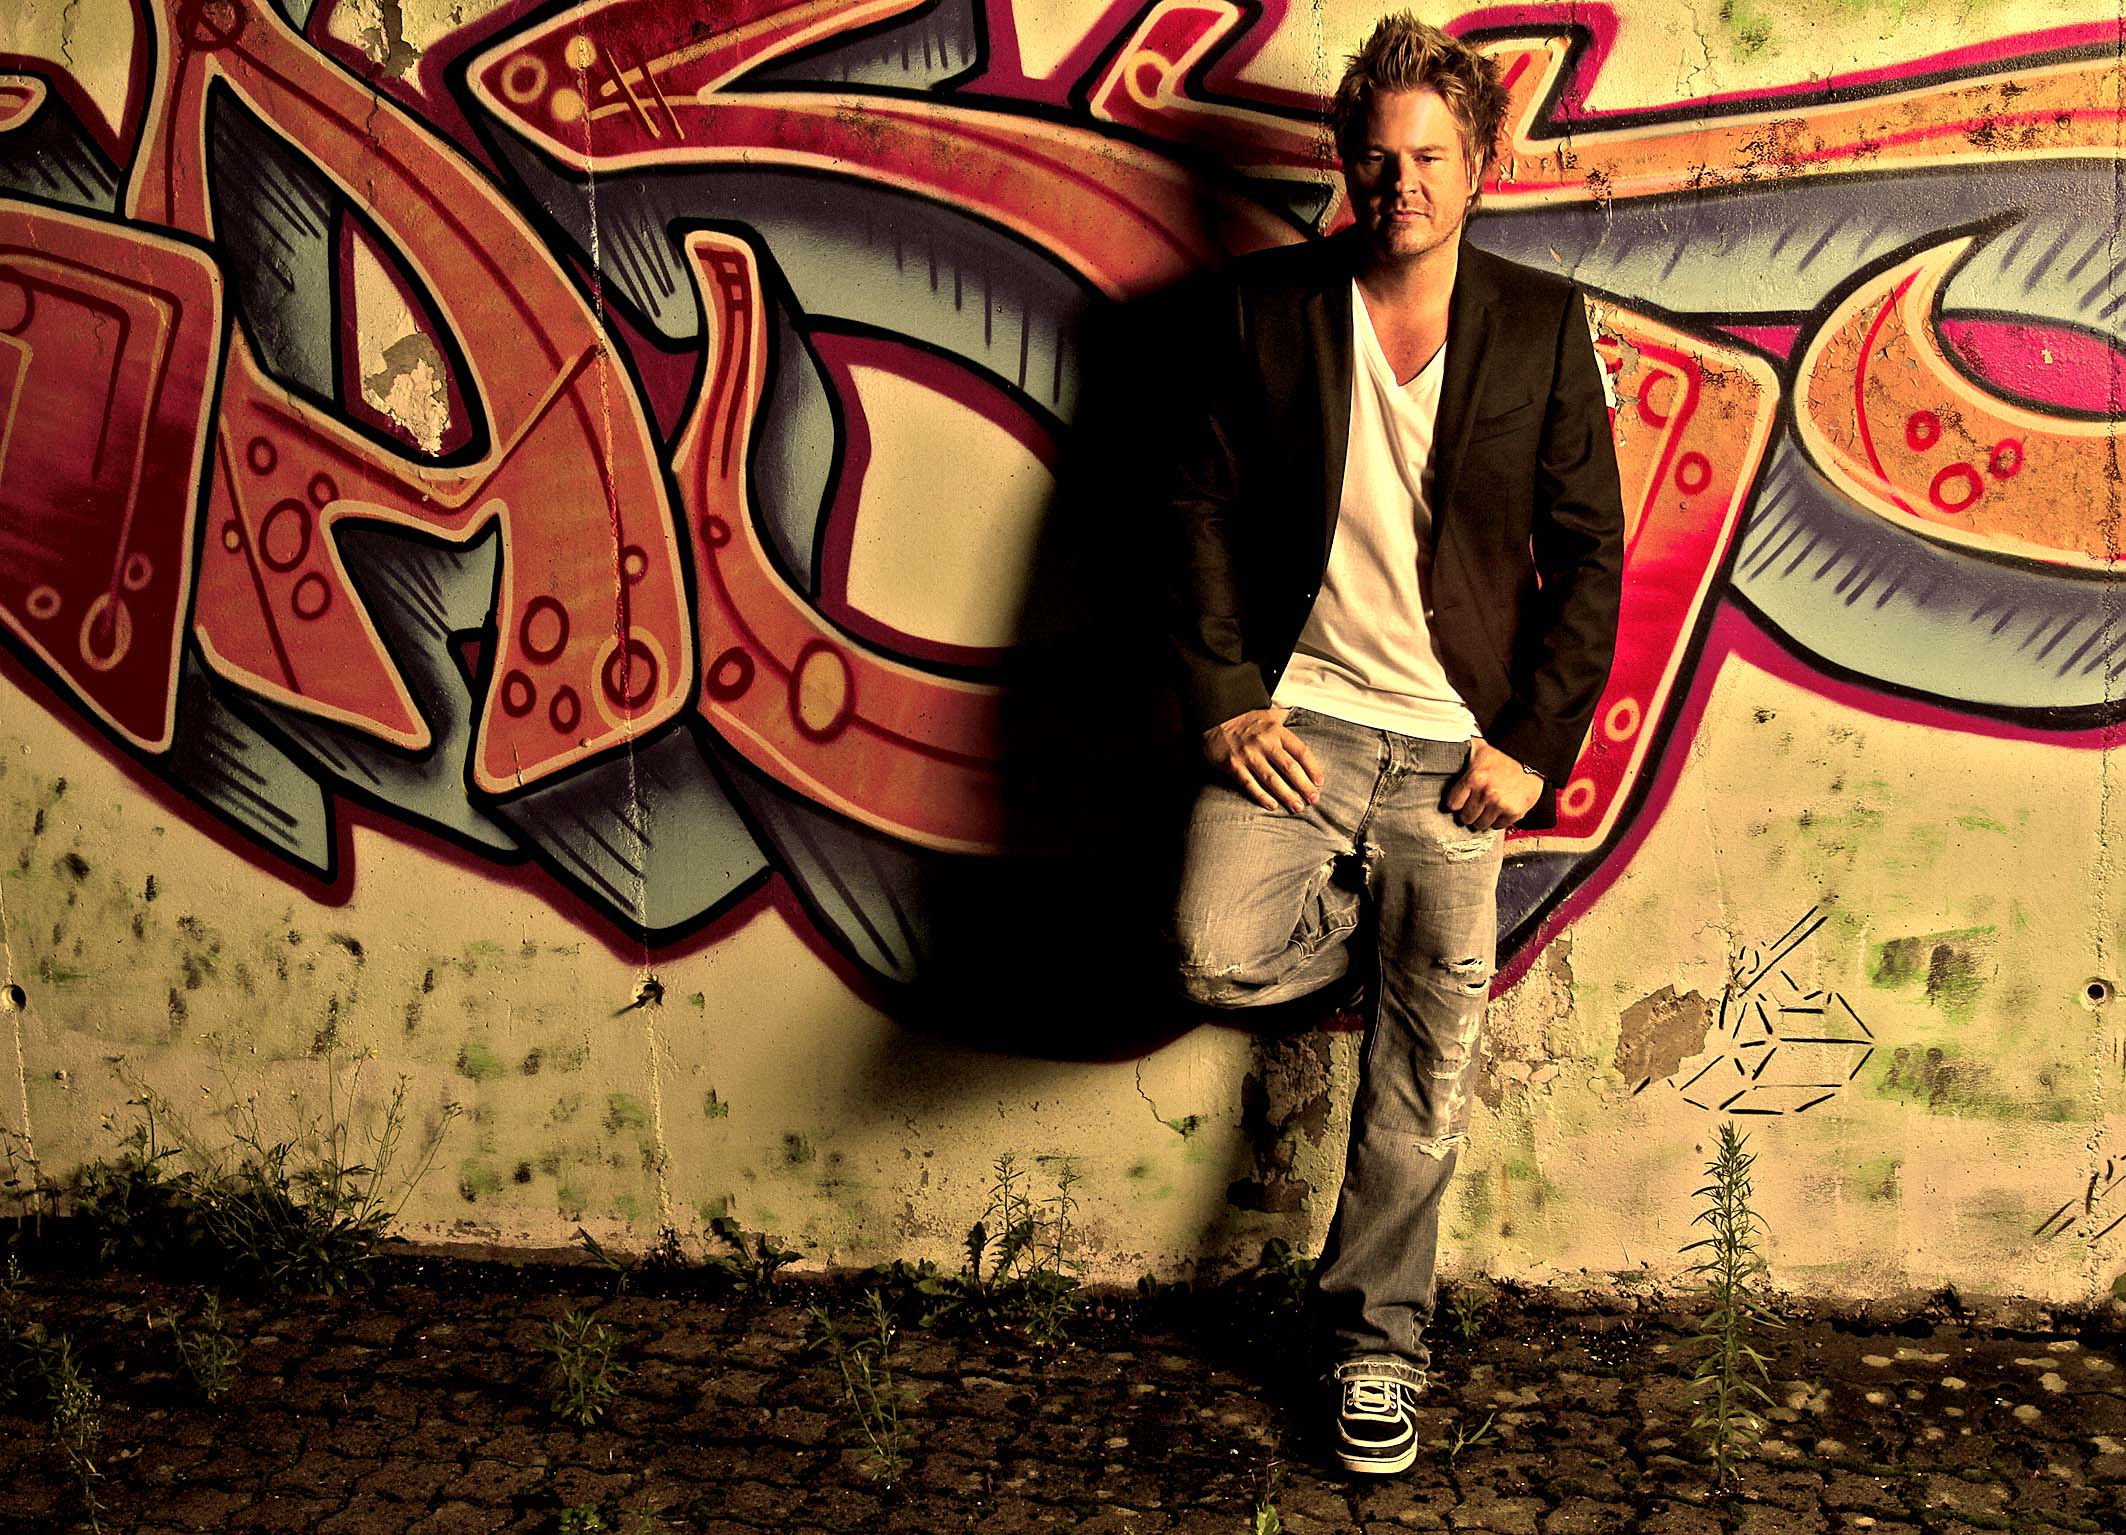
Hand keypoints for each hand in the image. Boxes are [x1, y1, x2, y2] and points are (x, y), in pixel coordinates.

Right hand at [1202, 707, 1322, 813]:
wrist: (1214, 717)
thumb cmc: (1244, 719)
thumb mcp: (1268, 714)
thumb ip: (1285, 719)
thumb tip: (1301, 717)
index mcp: (1277, 731)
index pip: (1301, 751)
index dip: (1313, 768)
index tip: (1319, 782)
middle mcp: (1265, 743)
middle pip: (1290, 767)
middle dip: (1304, 786)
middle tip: (1313, 800)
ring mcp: (1248, 755)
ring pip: (1272, 779)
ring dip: (1286, 795)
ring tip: (1297, 807)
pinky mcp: (1233, 765)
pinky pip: (1250, 784)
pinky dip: (1261, 796)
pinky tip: (1272, 805)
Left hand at [1444, 738, 1543, 831]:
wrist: (1530, 755)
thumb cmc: (1503, 751)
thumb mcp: (1478, 748)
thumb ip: (1461, 750)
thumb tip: (1444, 742)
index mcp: (1474, 778)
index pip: (1453, 804)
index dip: (1456, 803)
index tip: (1459, 802)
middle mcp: (1486, 793)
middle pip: (1466, 817)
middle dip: (1467, 813)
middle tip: (1472, 808)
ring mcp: (1501, 804)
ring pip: (1481, 824)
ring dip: (1482, 819)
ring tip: (1485, 811)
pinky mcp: (1515, 811)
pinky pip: (1499, 826)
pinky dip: (1497, 821)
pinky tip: (1498, 812)